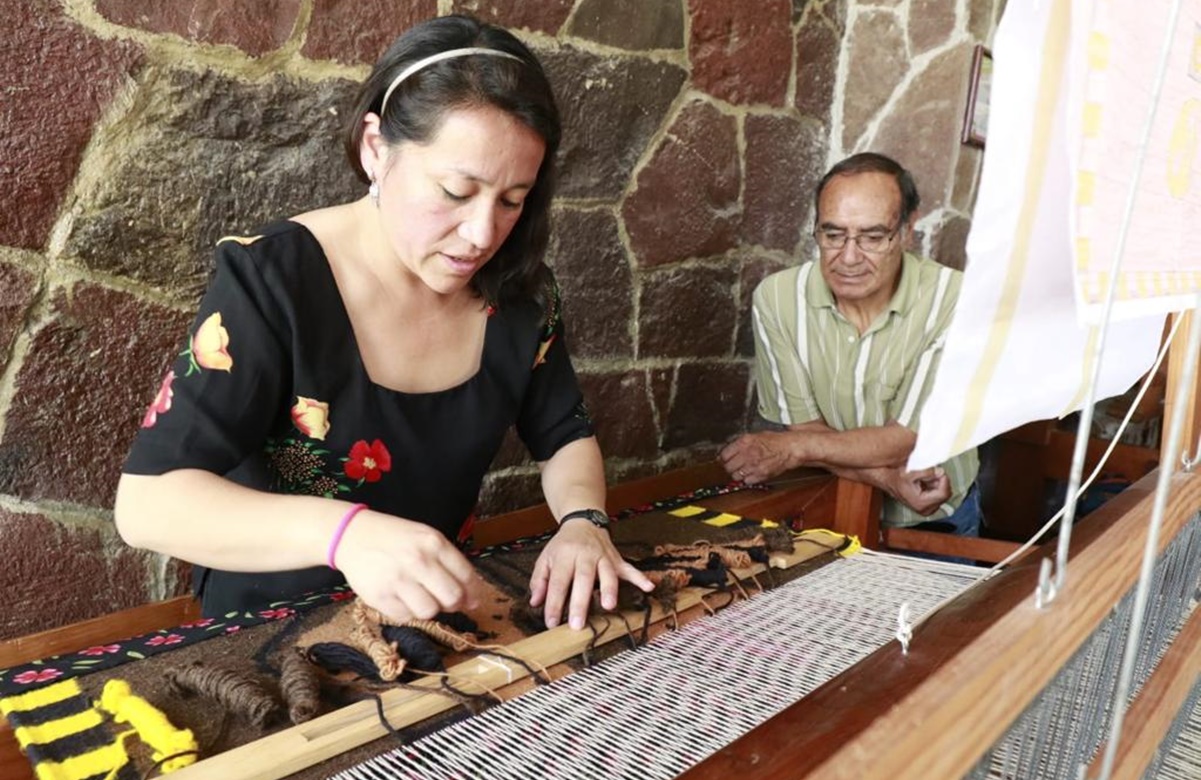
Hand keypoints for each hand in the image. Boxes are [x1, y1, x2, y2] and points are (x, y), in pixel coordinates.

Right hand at [335, 509, 479, 622]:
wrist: (352, 535)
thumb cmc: (395, 538)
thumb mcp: (426, 538)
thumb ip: (449, 563)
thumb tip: (472, 599)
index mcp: (434, 543)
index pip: (466, 575)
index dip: (473, 593)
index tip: (472, 601)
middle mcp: (418, 560)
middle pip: (451, 598)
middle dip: (453, 604)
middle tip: (443, 600)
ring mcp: (398, 579)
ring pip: (429, 611)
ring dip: (428, 609)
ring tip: (418, 596)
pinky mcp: (379, 596)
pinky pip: (405, 617)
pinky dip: (406, 612)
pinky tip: (400, 598)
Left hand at [529, 519, 652, 629]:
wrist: (583, 521)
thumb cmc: (563, 545)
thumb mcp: (545, 558)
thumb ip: (539, 580)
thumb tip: (535, 602)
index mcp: (564, 555)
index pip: (558, 581)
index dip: (553, 603)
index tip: (550, 622)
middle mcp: (585, 555)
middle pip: (583, 579)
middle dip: (580, 602)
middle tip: (577, 624)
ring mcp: (603, 556)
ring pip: (608, 572)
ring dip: (609, 588)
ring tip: (609, 606)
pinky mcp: (616, 559)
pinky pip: (629, 568)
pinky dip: (639, 577)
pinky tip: (648, 587)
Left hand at [719, 431, 795, 484]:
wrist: (789, 448)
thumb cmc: (774, 441)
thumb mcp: (754, 436)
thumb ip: (740, 444)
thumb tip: (728, 451)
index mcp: (744, 442)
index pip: (724, 455)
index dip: (724, 458)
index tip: (725, 459)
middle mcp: (747, 454)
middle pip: (728, 467)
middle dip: (730, 467)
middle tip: (734, 465)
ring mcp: (754, 466)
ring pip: (736, 476)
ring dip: (738, 474)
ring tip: (743, 470)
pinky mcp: (760, 475)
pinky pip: (747, 481)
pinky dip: (748, 479)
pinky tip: (751, 473)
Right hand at [886, 466, 950, 514]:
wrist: (888, 482)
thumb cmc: (896, 478)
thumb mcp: (910, 472)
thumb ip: (927, 472)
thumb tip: (940, 472)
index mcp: (921, 503)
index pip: (944, 493)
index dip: (944, 480)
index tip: (939, 471)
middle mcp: (925, 510)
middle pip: (945, 495)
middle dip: (940, 482)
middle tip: (931, 473)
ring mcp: (927, 510)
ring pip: (943, 495)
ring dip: (938, 484)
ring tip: (925, 479)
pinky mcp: (928, 508)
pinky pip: (939, 497)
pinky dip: (935, 488)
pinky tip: (925, 483)